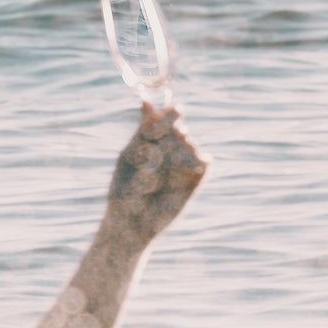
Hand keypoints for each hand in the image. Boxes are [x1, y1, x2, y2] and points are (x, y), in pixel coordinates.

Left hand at [107, 105, 206, 249]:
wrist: (133, 226)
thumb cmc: (123, 193)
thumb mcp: (129, 160)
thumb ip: (142, 132)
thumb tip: (146, 100)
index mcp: (146, 140)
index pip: (161, 118)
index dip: (166, 114)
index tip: (171, 114)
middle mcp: (165, 148)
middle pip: (178, 128)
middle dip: (176, 131)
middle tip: (176, 135)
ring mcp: (180, 163)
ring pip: (189, 145)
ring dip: (184, 149)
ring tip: (173, 163)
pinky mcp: (194, 179)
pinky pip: (203, 164)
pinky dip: (200, 161)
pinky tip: (195, 164)